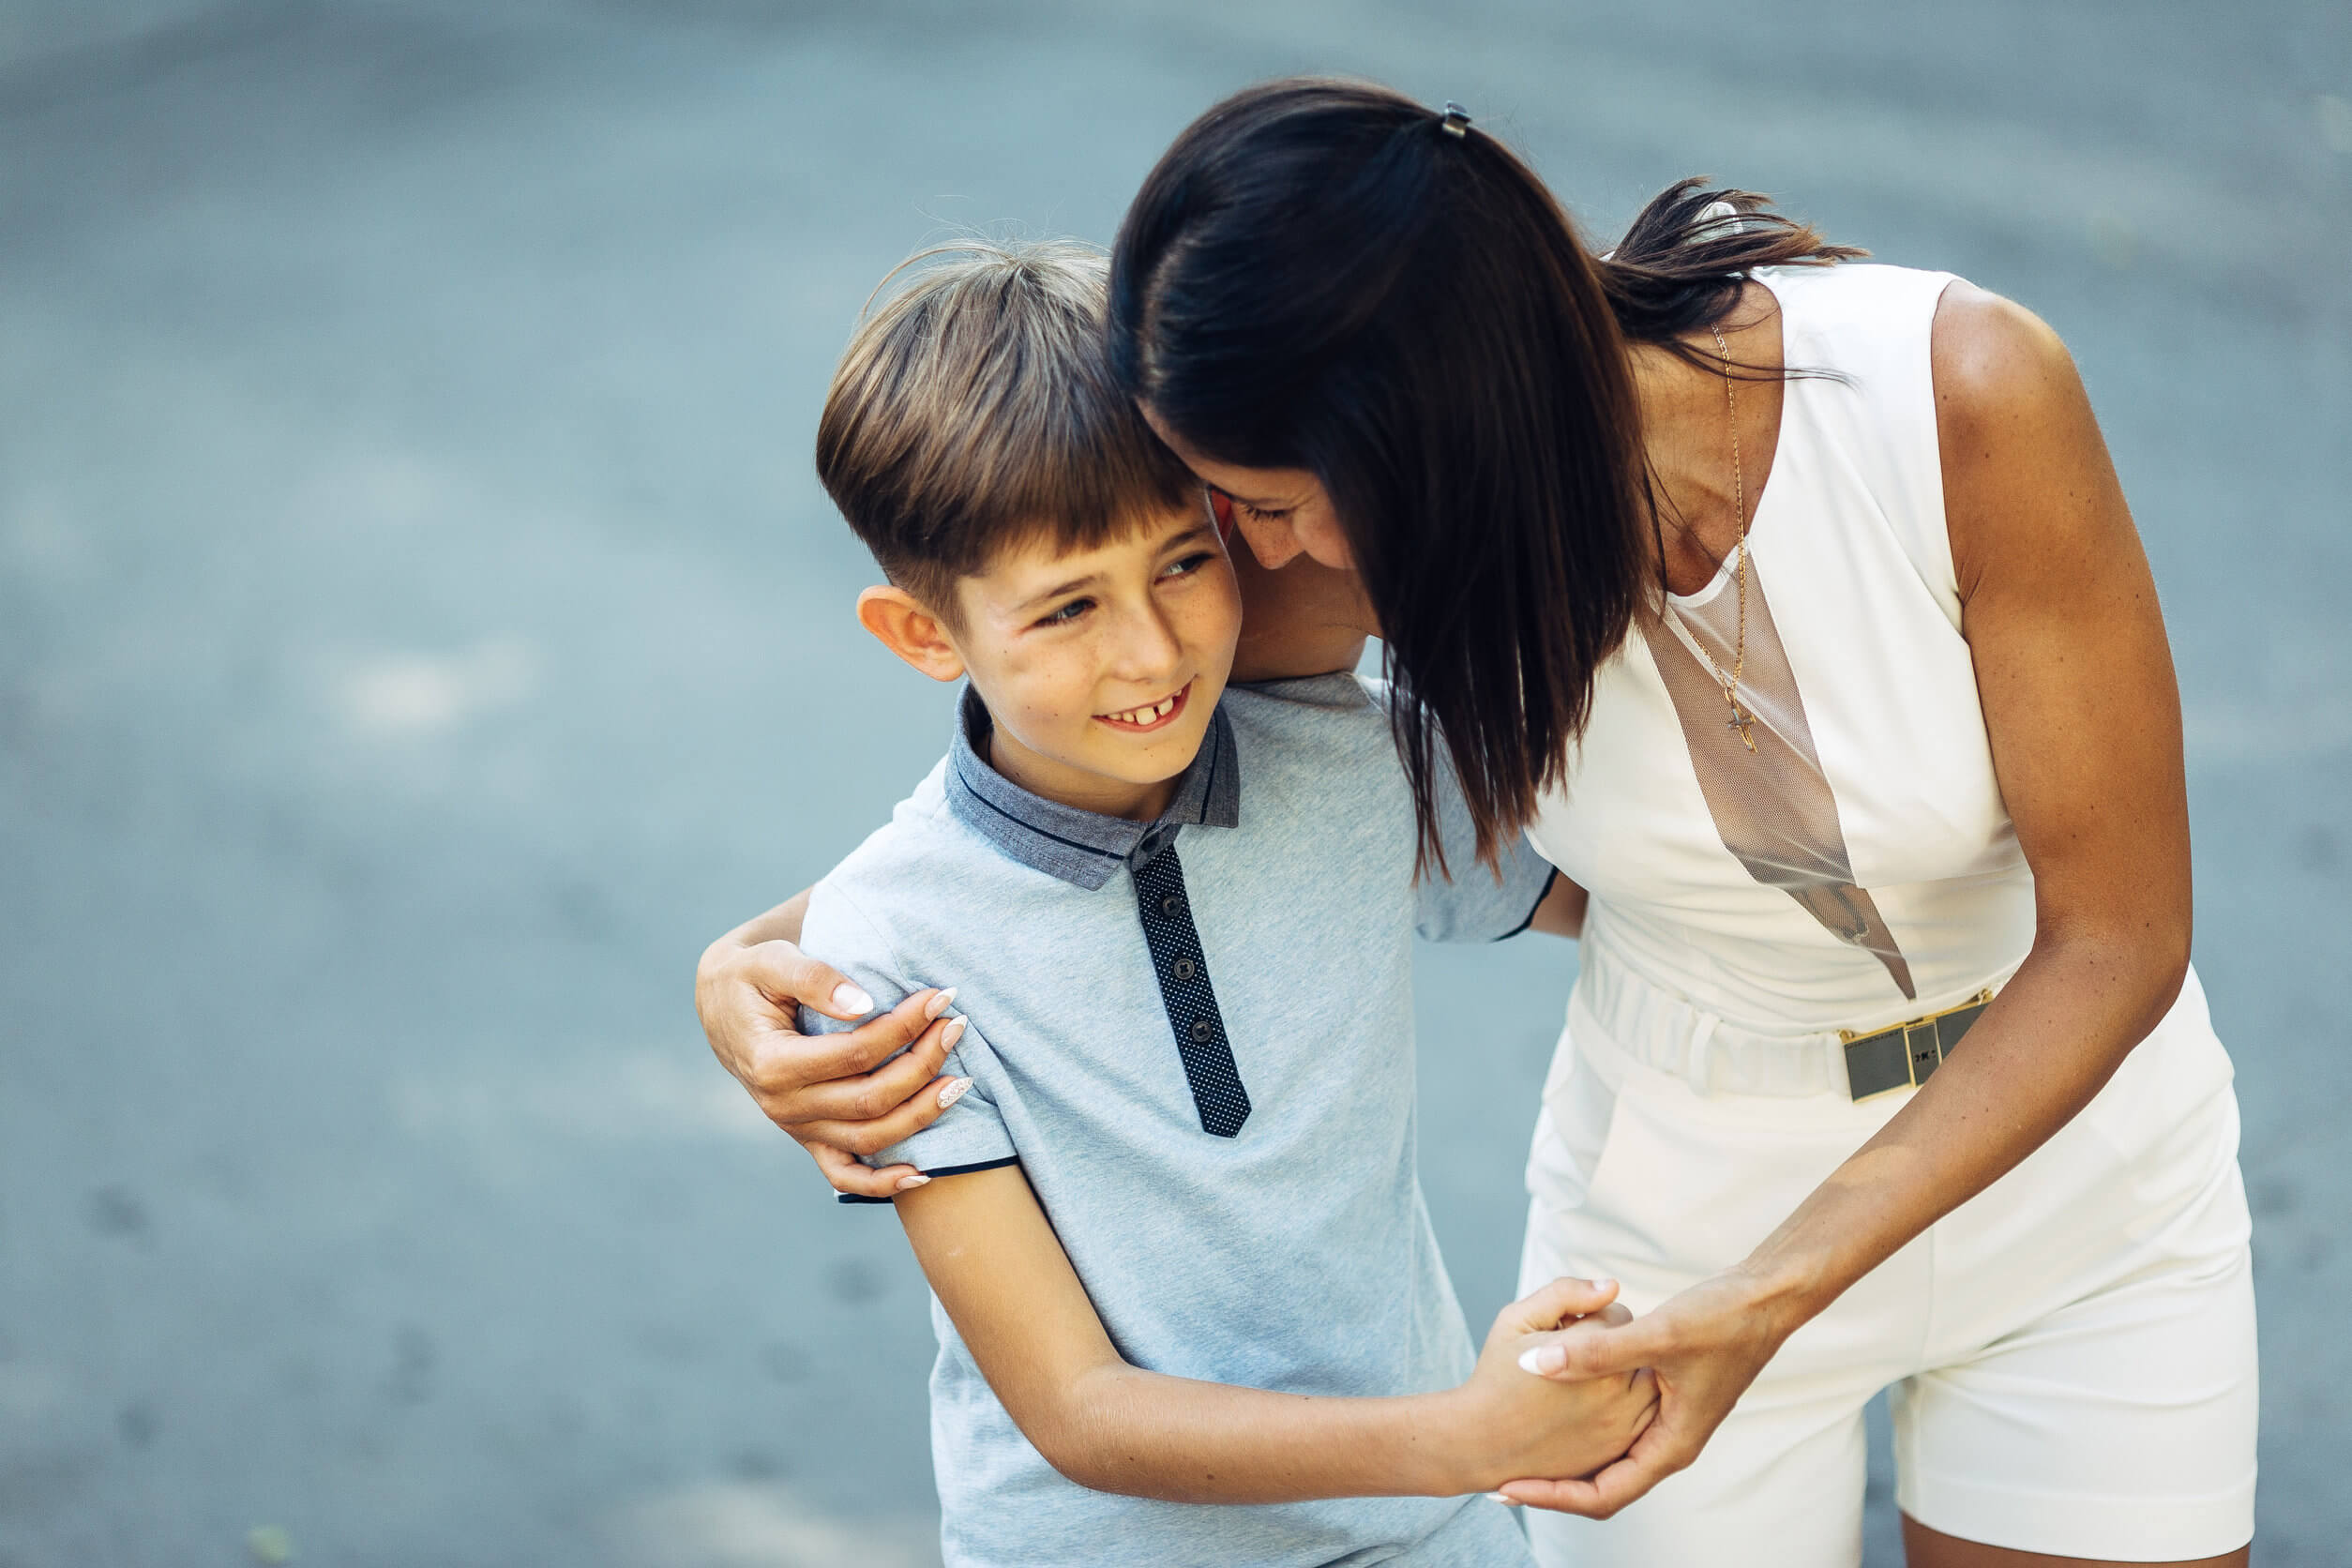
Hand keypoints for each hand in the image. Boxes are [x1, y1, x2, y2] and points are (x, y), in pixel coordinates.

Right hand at [695, 930, 964, 1197]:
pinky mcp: (808, 1138)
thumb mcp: (771, 961)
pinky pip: (845, 1174)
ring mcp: (797, 1129)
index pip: (855, 1053)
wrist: (724, 1006)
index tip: (939, 996)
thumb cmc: (752, 977)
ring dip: (922, 1113)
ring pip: (870, 1138)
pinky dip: (883, 1183)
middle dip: (923, 1063)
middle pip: (871, 1099)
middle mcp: (784, 1106)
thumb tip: (864, 1004)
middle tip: (956, 1026)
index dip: (904, 1027)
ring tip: (962, 1080)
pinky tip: (922, 1174)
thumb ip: (814, 979)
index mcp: (773, 1064)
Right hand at [1442, 1277, 1657, 1494]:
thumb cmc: (1497, 1376)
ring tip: (1589, 1381)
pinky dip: (1629, 1407)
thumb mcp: (1516, 1319)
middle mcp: (1615, 1391)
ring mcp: (1622, 1426)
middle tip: (1580, 1358)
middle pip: (1640, 1347)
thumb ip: (1565, 1293)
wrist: (1482, 1443)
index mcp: (1592, 1352)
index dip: (1590, 1319)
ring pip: (1651, 1382)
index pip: (1619, 1315)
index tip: (1565, 1335)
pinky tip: (1595, 1405)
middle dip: (1615, 1346)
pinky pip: (1646, 1418)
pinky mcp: (1621, 1452)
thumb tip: (1613, 1286)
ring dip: (1628, 1375)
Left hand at [1496, 1267, 1792, 1515]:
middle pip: (1602, 1484)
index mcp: (1670, 1445)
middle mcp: (1667, 1441)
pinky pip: (1614, 1424)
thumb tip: (1534, 1364)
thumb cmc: (1723, 1319)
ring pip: (1607, 1455)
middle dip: (1553, 1486)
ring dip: (1566, 1458)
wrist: (1766, 1298)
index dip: (1554, 1496)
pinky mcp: (1661, 1395)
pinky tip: (1551, 1402)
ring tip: (1517, 1453)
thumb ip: (1595, 1351)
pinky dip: (1582, 1421)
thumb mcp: (1657, 1335)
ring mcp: (1664, 1419)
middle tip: (1500, 1481)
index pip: (1604, 1495)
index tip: (1508, 1489)